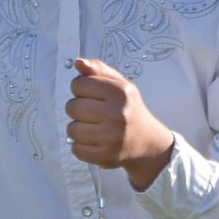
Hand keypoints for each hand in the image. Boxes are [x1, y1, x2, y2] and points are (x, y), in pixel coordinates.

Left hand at [65, 57, 174, 190]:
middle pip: (72, 107)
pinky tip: (93, 142)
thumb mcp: (119, 84)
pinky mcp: (106, 156)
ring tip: (93, 128)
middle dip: (78, 109)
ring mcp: (112, 137)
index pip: (78, 84)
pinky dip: (80, 146)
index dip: (80, 89)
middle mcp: (118, 114)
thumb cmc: (128, 109)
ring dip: (78, 129)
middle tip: (93, 114)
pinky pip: (76, 149)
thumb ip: (98, 70)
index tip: (91, 95)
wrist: (147, 141)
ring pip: (72, 129)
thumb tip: (79, 62)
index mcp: (121, 92)